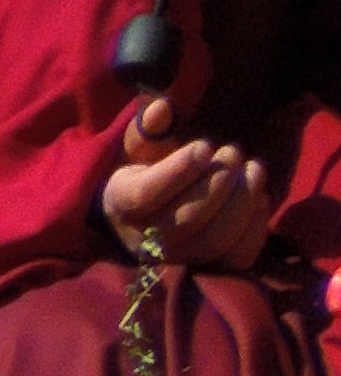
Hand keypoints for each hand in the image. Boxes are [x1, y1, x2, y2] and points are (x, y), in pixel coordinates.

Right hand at [105, 94, 276, 273]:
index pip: (143, 197)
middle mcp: (143, 240)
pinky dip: (256, 223)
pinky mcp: (207, 269)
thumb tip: (162, 107)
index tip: (203, 147)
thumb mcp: (139, 148)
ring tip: (251, 169)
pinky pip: (238, 257)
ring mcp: (177, 259)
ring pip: (214, 240)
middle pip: (186, 220)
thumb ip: (148, 128)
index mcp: (119, 205)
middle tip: (232, 152)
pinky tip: (257, 195)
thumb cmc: (145, 173)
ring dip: (242, 200)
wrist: (145, 217)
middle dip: (218, 182)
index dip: (178, 171)